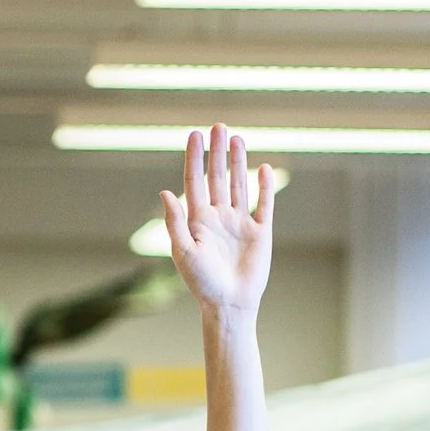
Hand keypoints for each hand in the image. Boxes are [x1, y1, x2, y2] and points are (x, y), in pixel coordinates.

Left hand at [160, 126, 274, 318]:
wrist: (228, 303)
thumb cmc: (201, 282)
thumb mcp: (183, 251)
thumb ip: (174, 221)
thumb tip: (164, 192)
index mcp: (197, 220)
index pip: (195, 181)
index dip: (195, 158)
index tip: (195, 135)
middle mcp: (218, 217)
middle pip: (218, 177)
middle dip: (217, 153)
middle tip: (218, 127)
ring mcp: (240, 223)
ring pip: (239, 185)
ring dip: (238, 162)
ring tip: (236, 138)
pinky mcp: (260, 232)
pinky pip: (263, 204)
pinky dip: (264, 186)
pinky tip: (263, 168)